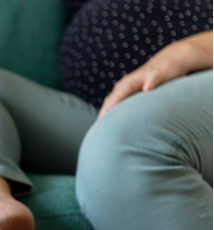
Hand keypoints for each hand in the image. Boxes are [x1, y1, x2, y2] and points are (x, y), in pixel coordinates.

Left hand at [98, 30, 212, 117]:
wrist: (174, 58)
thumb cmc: (155, 80)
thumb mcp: (143, 94)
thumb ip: (133, 105)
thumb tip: (126, 124)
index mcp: (124, 88)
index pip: (110, 102)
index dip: (103, 114)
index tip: (98, 128)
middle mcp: (129, 82)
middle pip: (115, 96)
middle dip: (107, 109)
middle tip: (101, 123)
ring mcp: (142, 77)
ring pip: (128, 86)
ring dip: (120, 96)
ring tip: (112, 110)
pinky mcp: (157, 72)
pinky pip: (152, 78)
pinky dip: (149, 83)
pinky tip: (147, 88)